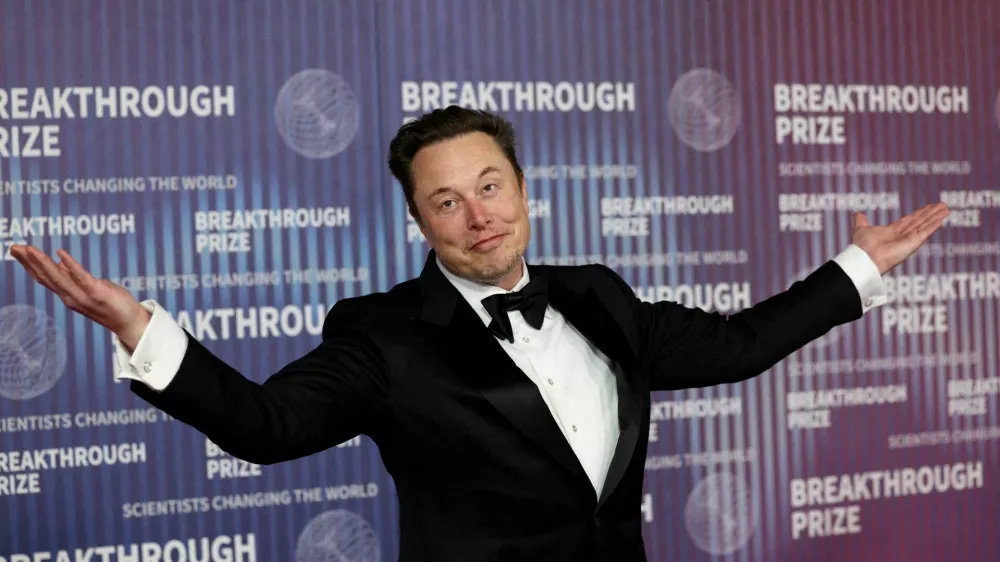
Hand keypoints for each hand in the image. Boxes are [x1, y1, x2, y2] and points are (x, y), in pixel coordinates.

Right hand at [10, 244, 149, 349]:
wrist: (129, 322)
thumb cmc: (110, 302)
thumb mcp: (88, 286)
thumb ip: (72, 276)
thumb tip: (58, 262)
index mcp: (67, 294)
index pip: (43, 278)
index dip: (28, 264)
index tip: (16, 250)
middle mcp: (70, 297)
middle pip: (45, 277)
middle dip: (29, 262)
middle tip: (14, 247)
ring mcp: (82, 296)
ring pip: (57, 277)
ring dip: (43, 262)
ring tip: (30, 249)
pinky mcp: (96, 293)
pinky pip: (81, 277)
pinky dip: (70, 265)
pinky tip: (60, 253)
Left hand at [851, 202, 949, 273]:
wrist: (865, 257)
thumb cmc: (862, 246)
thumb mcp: (860, 229)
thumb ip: (861, 221)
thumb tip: (858, 213)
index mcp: (892, 232)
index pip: (909, 220)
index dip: (919, 213)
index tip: (928, 207)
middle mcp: (902, 236)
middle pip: (919, 221)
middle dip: (930, 213)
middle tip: (942, 205)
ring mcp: (909, 240)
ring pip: (925, 225)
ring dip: (935, 217)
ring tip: (945, 209)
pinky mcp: (913, 243)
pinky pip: (925, 232)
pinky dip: (933, 225)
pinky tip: (942, 218)